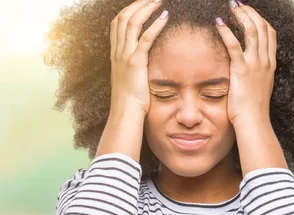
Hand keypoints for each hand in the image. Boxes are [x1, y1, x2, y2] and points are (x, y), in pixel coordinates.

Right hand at [109, 0, 168, 117]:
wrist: (126, 113)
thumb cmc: (131, 100)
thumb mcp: (130, 79)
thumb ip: (135, 67)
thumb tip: (144, 63)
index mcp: (115, 54)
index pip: (118, 23)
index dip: (129, 10)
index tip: (142, 3)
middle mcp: (118, 51)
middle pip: (124, 17)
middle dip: (138, 4)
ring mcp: (125, 55)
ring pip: (132, 23)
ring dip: (146, 8)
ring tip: (159, 1)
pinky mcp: (135, 62)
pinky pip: (145, 38)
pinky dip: (155, 25)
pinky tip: (165, 17)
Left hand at [215, 2, 276, 124]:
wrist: (253, 120)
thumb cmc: (254, 108)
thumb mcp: (260, 86)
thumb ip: (257, 73)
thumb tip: (249, 67)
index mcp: (270, 64)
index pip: (270, 33)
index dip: (260, 19)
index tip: (249, 12)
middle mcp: (265, 61)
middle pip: (262, 27)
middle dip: (250, 12)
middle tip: (237, 4)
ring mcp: (255, 64)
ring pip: (252, 31)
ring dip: (241, 16)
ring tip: (230, 7)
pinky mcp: (241, 70)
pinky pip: (234, 45)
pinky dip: (226, 32)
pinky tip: (218, 23)